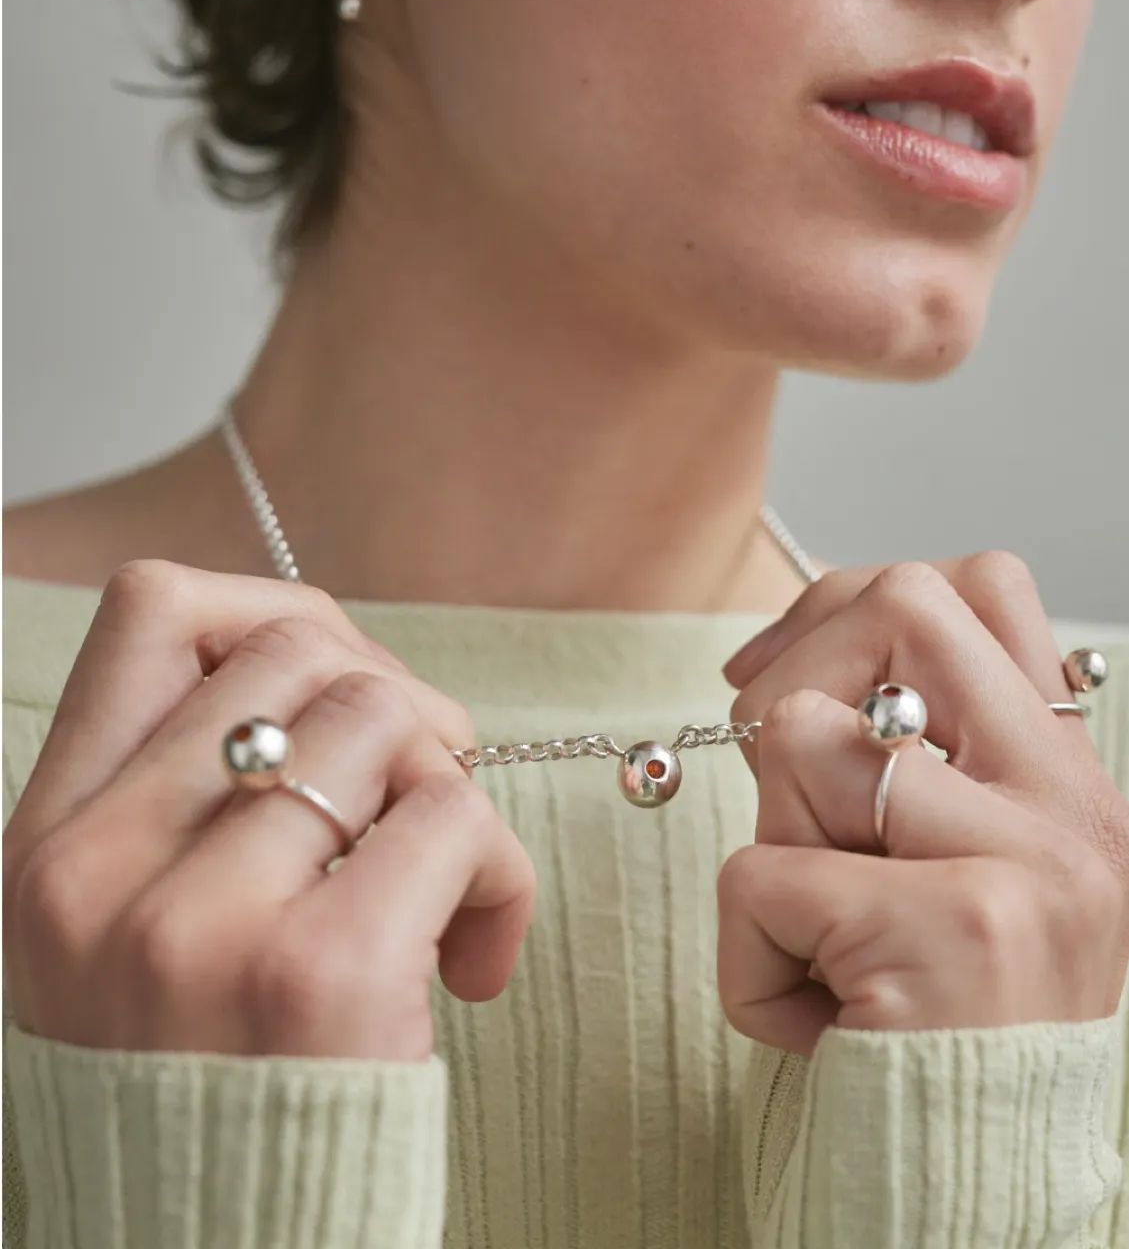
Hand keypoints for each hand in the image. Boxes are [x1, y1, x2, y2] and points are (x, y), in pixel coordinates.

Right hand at [3, 560, 535, 1060]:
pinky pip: (453, 816)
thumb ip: (190, 803)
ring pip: (384, 718)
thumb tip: (334, 666)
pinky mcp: (317, 977)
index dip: (273, 617)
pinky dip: (500, 874)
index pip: (152, 611)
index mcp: (44, 853)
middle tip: (418, 803)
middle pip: (297, 651)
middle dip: (392, 705)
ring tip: (445, 895)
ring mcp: (196, 925)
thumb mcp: (129, 946)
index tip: (335, 698)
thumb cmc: (212, 1101)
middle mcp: (96, 876)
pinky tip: (479, 968)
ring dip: (450, 791)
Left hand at [715, 554, 1128, 1056]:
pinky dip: (749, 952)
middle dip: (797, 663)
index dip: (858, 599)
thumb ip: (931, 767)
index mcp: (1077, 785)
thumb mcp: (972, 880)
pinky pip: (759, 874)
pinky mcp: (946, 933)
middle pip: (904, 606)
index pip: (984, 586)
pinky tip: (813, 1015)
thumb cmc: (942, 1032)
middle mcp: (1073, 811)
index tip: (786, 671)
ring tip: (821, 931)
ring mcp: (1020, 867)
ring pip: (807, 739)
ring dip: (773, 836)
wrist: (973, 1201)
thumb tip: (806, 661)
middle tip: (763, 752)